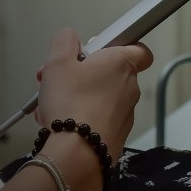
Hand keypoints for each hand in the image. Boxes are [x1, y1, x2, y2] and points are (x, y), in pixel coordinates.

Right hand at [35, 29, 153, 160]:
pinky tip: (59, 122)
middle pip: (109, 73)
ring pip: (100, 97)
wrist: (76, 153)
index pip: (138, 48)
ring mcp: (125, 114)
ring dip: (77, 96)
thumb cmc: (70, 103)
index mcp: (121, 64)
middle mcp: (130, 88)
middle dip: (82, 73)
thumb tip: (69, 38)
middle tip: (59, 78)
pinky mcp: (116, 135)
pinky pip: (97, 119)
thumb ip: (64, 40)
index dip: (118, 46)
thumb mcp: (57, 61)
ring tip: (51, 104)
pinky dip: (80, 117)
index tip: (96, 51)